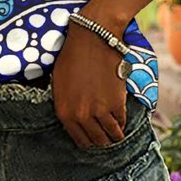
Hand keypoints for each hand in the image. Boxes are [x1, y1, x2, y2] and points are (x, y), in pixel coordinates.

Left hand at [51, 21, 128, 148]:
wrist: (92, 39)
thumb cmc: (72, 56)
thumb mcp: (58, 83)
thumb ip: (64, 104)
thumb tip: (72, 117)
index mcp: (64, 112)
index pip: (78, 139)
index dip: (87, 141)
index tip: (93, 140)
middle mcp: (80, 115)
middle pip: (96, 140)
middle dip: (102, 140)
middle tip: (107, 138)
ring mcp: (99, 111)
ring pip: (111, 134)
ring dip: (115, 135)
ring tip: (117, 134)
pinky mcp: (116, 104)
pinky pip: (121, 121)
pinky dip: (122, 122)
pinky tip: (122, 120)